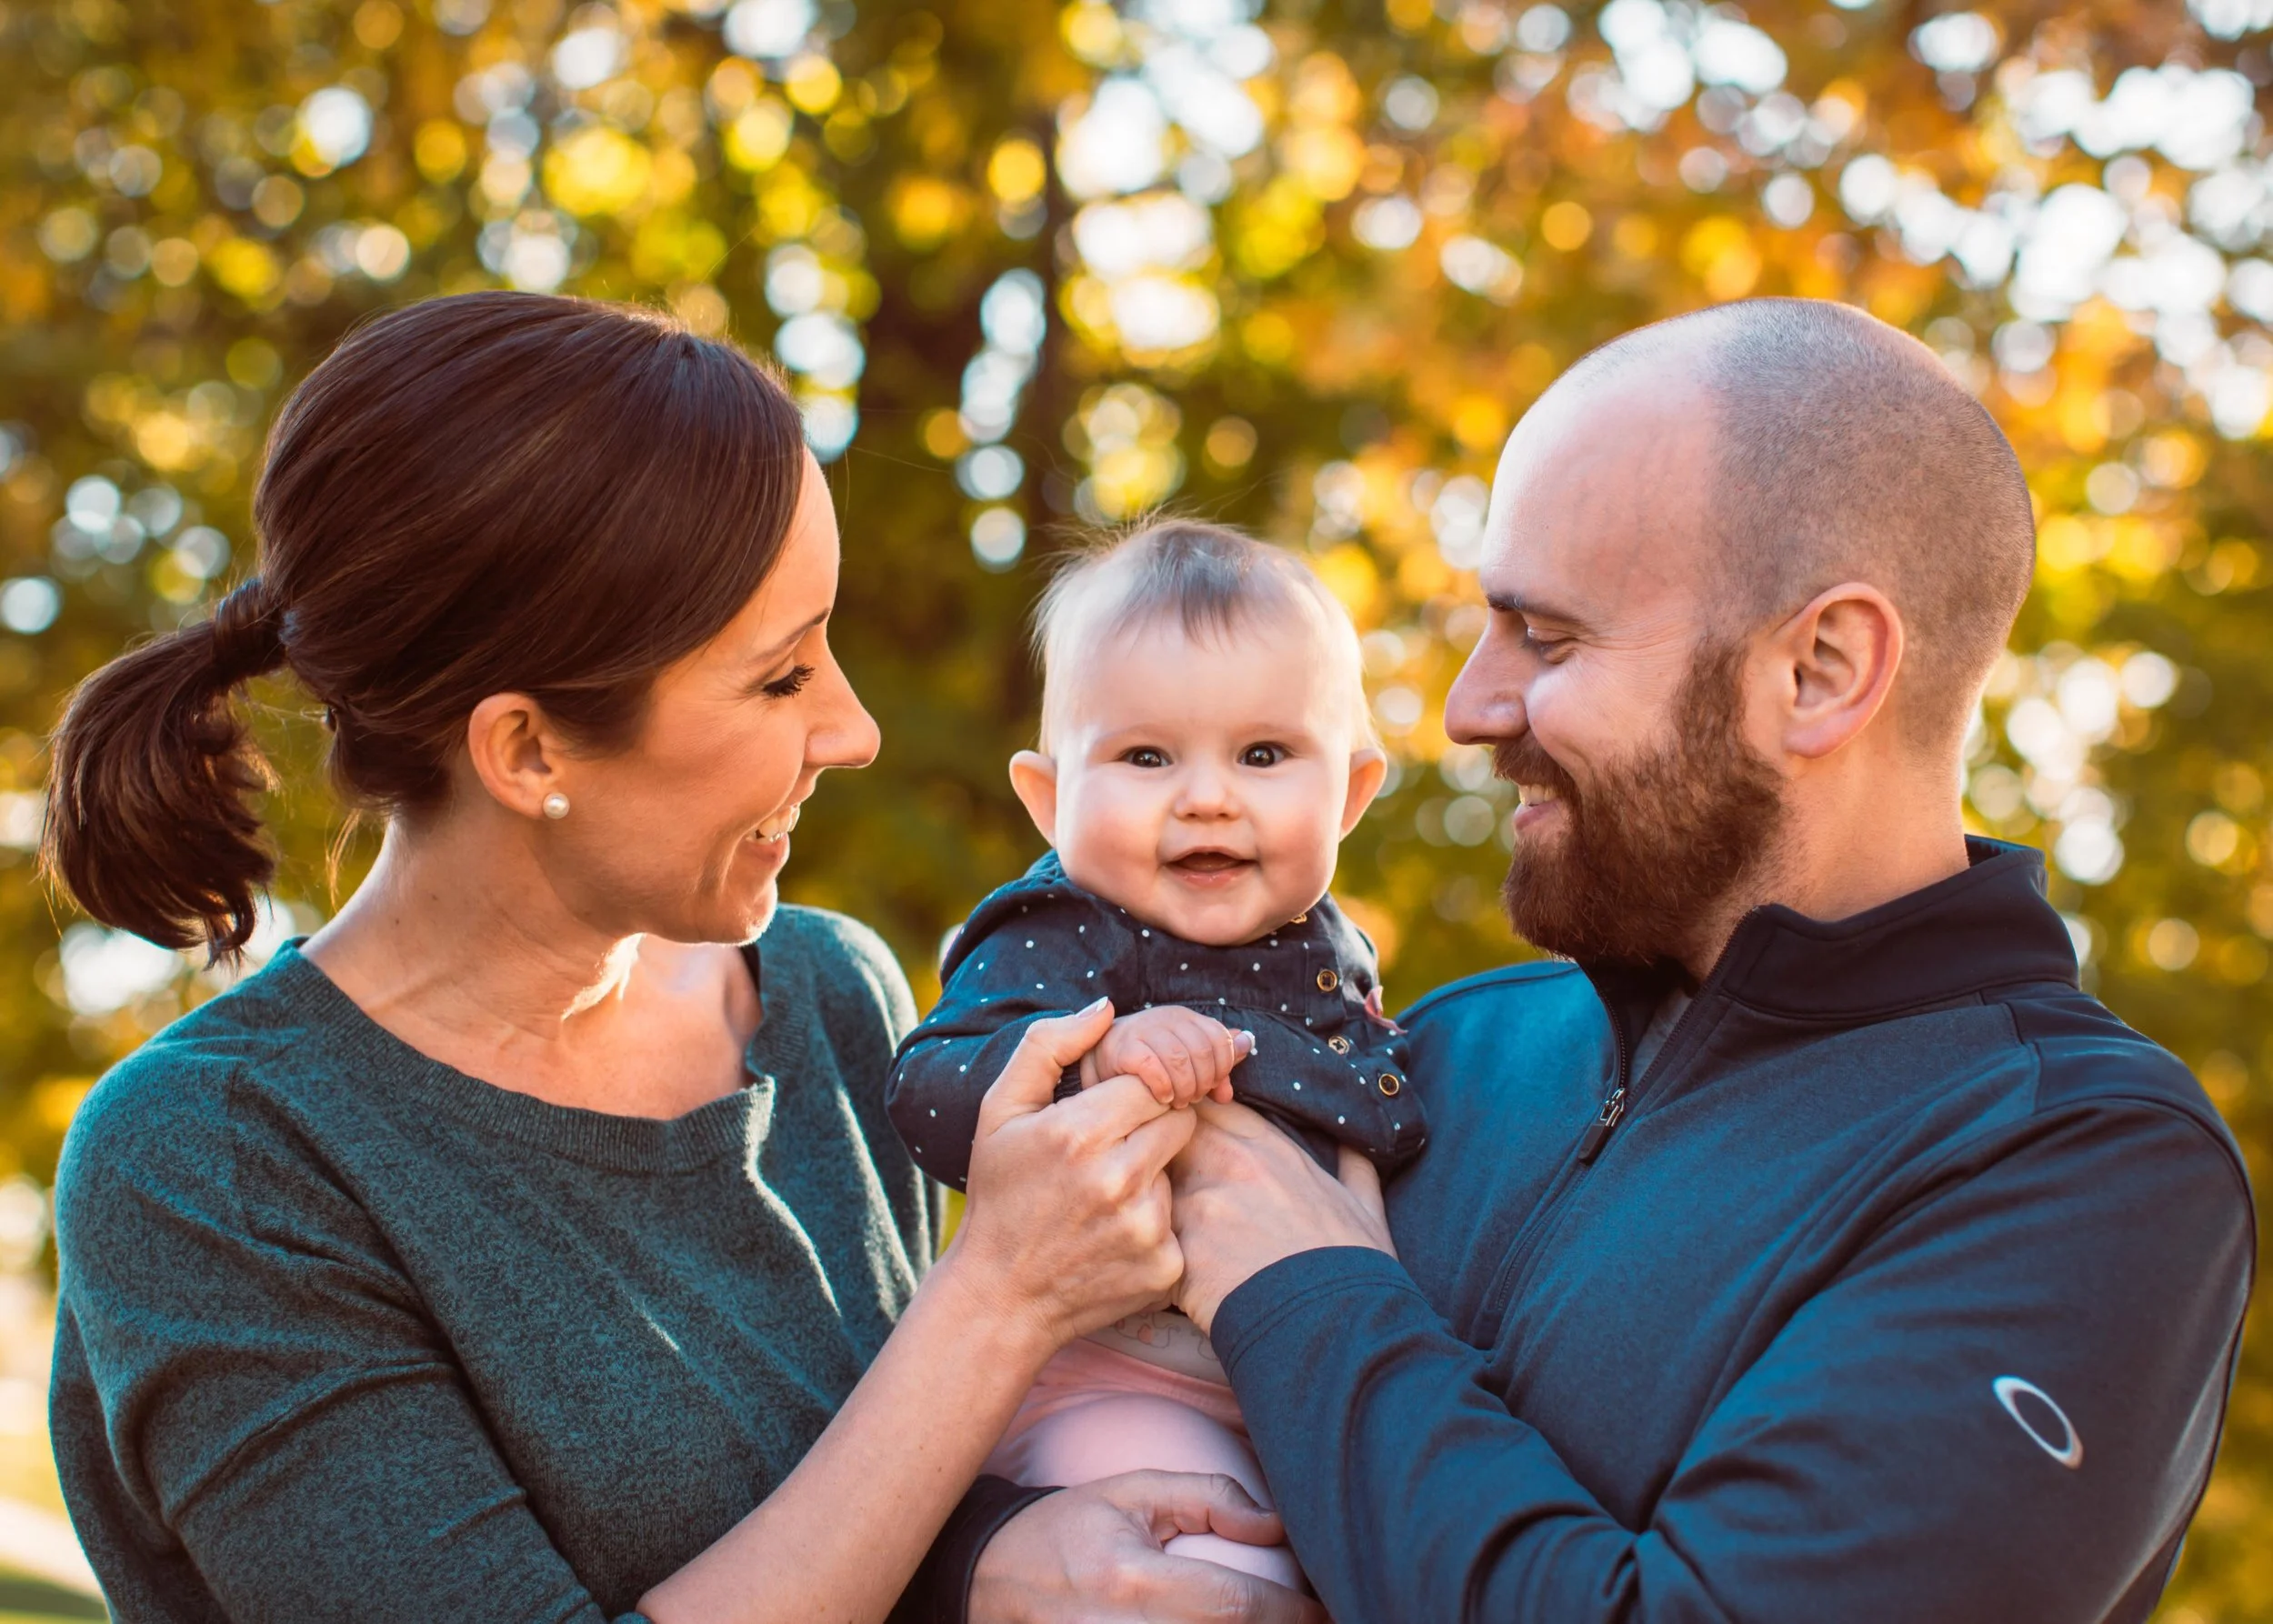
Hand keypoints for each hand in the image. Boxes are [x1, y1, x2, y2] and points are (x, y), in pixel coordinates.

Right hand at [947, 1001, 1198, 1354]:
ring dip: (1152, 1177)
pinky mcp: (1165, 1266)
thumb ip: (1048, 1046)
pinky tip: (1115, 1236)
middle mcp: (1118, 1179)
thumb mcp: (999, 1112)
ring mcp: (1145, 1227)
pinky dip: (1156, 1225)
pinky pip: (1181, 1222)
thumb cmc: (1001, 1197)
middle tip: (1111, 1153)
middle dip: (1152, 1130)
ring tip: (1105, 1199)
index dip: (1138, 1092)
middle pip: (1180, 1123)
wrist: (1001, 1297)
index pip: (1154, 1082)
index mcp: (1079, 1132)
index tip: (1115, 1111)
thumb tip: (1107, 1009)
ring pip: (1180, 1172)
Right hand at [969, 1472, 1324, 1623]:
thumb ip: (1208, 1498)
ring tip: (1269, 1621)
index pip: (1235, 1607)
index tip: (1326, 1609)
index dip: (1293, 1615)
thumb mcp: (1132, 1493)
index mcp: (1132, 1581)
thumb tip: (1275, 1524)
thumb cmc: (1066, 1531)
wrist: (985, 1579)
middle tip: (1314, 1616)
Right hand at [1084, 1006, 1253, 1107]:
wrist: (1094, 1061)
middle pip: (1204, 1052)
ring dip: (1184, 1089)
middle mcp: (1164, 1017)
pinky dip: (1163, 1087)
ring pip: (1180, 1061)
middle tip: (1192, 1099)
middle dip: (1203, 1082)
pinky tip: (1161, 1098)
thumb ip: (1217, 1058)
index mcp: (1183, 1017)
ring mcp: (1141, 1030)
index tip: (1212, 1089)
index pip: (1221, 1041)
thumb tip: (1248, 1043)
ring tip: (1177, 1102)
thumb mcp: (1185, 1059)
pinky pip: (1153, 1067)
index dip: (1223, 1069)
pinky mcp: (1121, 1048)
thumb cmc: (1146, 1065)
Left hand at [1169, 1102, 1395, 1334]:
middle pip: (1166, 1136)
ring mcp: (1197, 1207)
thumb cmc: (1354, 1269)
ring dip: (1148, 1207)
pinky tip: (1162, 1281)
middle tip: (1163, 1186)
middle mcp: (1226, 1164)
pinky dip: (1148, 1260)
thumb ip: (1353, 1166)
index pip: (1208, 1106)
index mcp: (1269, 1147)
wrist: (1339, 1326)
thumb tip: (1357, 1145)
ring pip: (1147, 1189)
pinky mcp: (1177, 1253)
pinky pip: (1144, 1246)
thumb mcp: (1364, 1207)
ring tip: (1155, 1235)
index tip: (1194, 1146)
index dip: (1194, 1122)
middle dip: (1161, 1157)